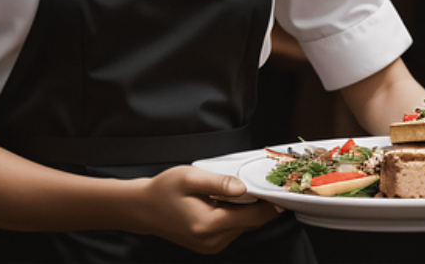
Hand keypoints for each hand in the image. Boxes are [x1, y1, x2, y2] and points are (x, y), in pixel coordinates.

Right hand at [133, 166, 279, 254]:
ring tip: (238, 191)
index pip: (253, 217)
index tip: (282, 193)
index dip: (270, 206)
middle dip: (259, 205)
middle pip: (250, 223)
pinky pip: (232, 229)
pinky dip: (235, 216)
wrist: (142, 208)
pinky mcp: (209, 245)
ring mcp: (211, 246)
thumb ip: (219, 182)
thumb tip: (244, 188)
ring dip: (246, 210)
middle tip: (263, 184)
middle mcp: (212, 241)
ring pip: (243, 226)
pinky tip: (225, 202)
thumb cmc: (163, 190)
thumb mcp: (190, 177)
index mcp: (209, 225)